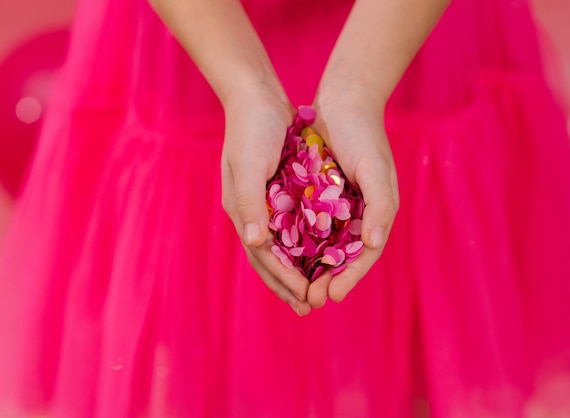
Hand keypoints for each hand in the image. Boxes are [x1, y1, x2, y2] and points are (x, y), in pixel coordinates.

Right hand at [221, 86, 312, 315]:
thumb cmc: (252, 128)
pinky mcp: (278, 191)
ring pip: (281, 245)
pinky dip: (302, 244)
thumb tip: (254, 243)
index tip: (305, 298)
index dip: (283, 279)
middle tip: (310, 306)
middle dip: (289, 283)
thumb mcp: (249, 163)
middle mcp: (252, 211)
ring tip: (312, 289)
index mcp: (242, 210)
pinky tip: (317, 253)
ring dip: (296, 269)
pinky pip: (291, 225)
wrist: (256, 95)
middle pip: (270, 258)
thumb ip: (250, 202)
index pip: (263, 255)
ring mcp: (264, 202)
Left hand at [307, 87, 398, 305]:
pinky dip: (298, 241)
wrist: (344, 99)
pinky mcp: (318, 194)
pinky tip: (282, 253)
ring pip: (323, 245)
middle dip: (326, 279)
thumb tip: (373, 244)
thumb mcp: (376, 169)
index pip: (364, 255)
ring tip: (295, 287)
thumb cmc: (364, 135)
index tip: (331, 295)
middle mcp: (358, 213)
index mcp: (377, 213)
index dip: (349, 277)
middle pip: (342, 256)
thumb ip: (380, 206)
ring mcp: (338, 205)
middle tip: (308, 300)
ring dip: (310, 267)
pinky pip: (308, 224)